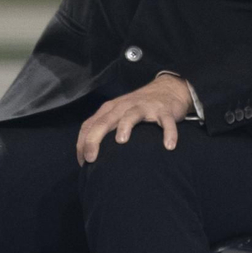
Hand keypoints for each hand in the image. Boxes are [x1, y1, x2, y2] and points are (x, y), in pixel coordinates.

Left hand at [75, 74, 193, 164]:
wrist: (167, 89)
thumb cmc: (138, 108)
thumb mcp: (118, 115)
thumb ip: (104, 130)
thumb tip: (90, 156)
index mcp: (110, 109)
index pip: (89, 125)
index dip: (82, 143)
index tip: (83, 162)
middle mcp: (123, 107)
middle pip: (105, 121)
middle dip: (94, 139)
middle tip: (91, 158)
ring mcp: (144, 107)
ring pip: (131, 115)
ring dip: (125, 126)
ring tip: (121, 141)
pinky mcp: (163, 110)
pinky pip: (165, 121)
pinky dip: (168, 132)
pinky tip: (169, 146)